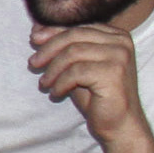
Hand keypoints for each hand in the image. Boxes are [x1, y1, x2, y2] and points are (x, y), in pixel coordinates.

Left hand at [28, 22, 145, 143]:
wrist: (119, 125)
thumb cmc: (96, 96)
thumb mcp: (76, 67)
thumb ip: (62, 47)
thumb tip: (36, 28)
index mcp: (115, 36)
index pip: (78, 27)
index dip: (53, 32)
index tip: (33, 39)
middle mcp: (120, 42)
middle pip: (74, 36)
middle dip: (48, 49)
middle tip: (33, 63)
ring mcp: (119, 56)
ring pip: (72, 53)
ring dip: (53, 69)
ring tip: (44, 83)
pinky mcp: (113, 73)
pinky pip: (76, 72)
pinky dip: (60, 83)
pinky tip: (56, 93)